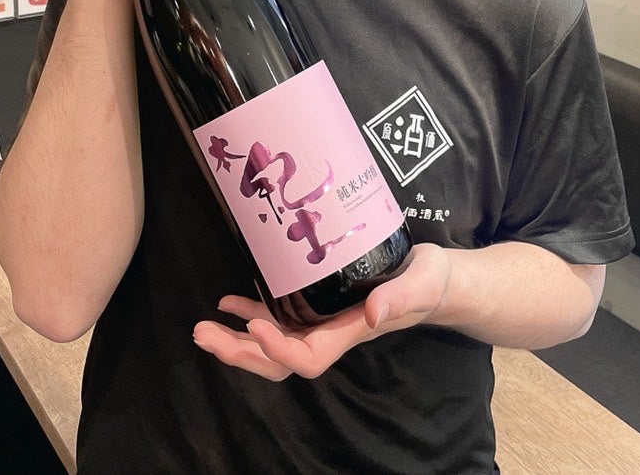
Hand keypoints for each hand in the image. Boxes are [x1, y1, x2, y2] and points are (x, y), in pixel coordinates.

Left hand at [191, 244, 451, 380]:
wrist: (434, 279)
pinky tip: (228, 305)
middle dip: (240, 352)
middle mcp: (330, 334)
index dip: (278, 349)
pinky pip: (277, 321)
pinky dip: (249, 316)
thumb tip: (373, 312)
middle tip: (204, 335)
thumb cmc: (431, 280)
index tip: (255, 327)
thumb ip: (401, 296)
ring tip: (204, 328)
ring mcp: (321, 323)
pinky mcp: (316, 307)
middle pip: (278, 360)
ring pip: (272, 344)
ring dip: (236, 339)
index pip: (308, 357)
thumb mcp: (422, 281)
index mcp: (351, 332)